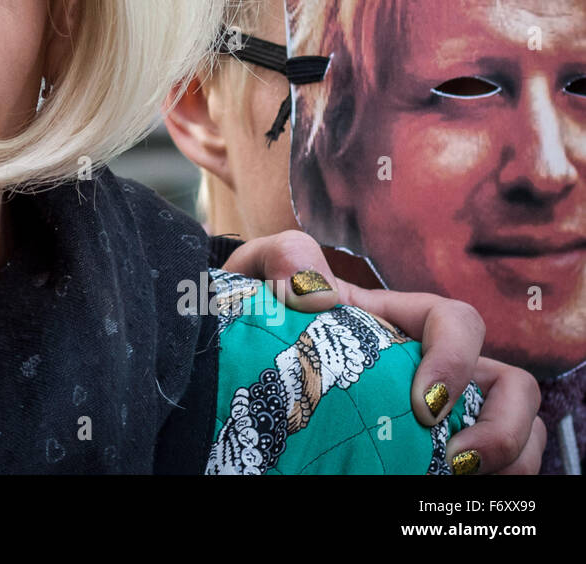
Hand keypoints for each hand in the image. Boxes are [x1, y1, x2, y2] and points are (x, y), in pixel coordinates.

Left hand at [222, 229, 542, 473]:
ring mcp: (432, 411)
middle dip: (506, 426)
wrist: (237, 356)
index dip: (457, 358)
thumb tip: (309, 287)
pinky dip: (480, 483)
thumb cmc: (263, 311)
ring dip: (508, 460)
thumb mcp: (263, 274)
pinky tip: (439, 491)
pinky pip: (477, 468)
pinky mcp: (418, 448)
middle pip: (511, 387)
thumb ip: (283, 257)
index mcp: (400, 320)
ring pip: (510, 431)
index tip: (423, 404)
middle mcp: (429, 366)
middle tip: (458, 459)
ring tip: (459, 480)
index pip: (458, 322)